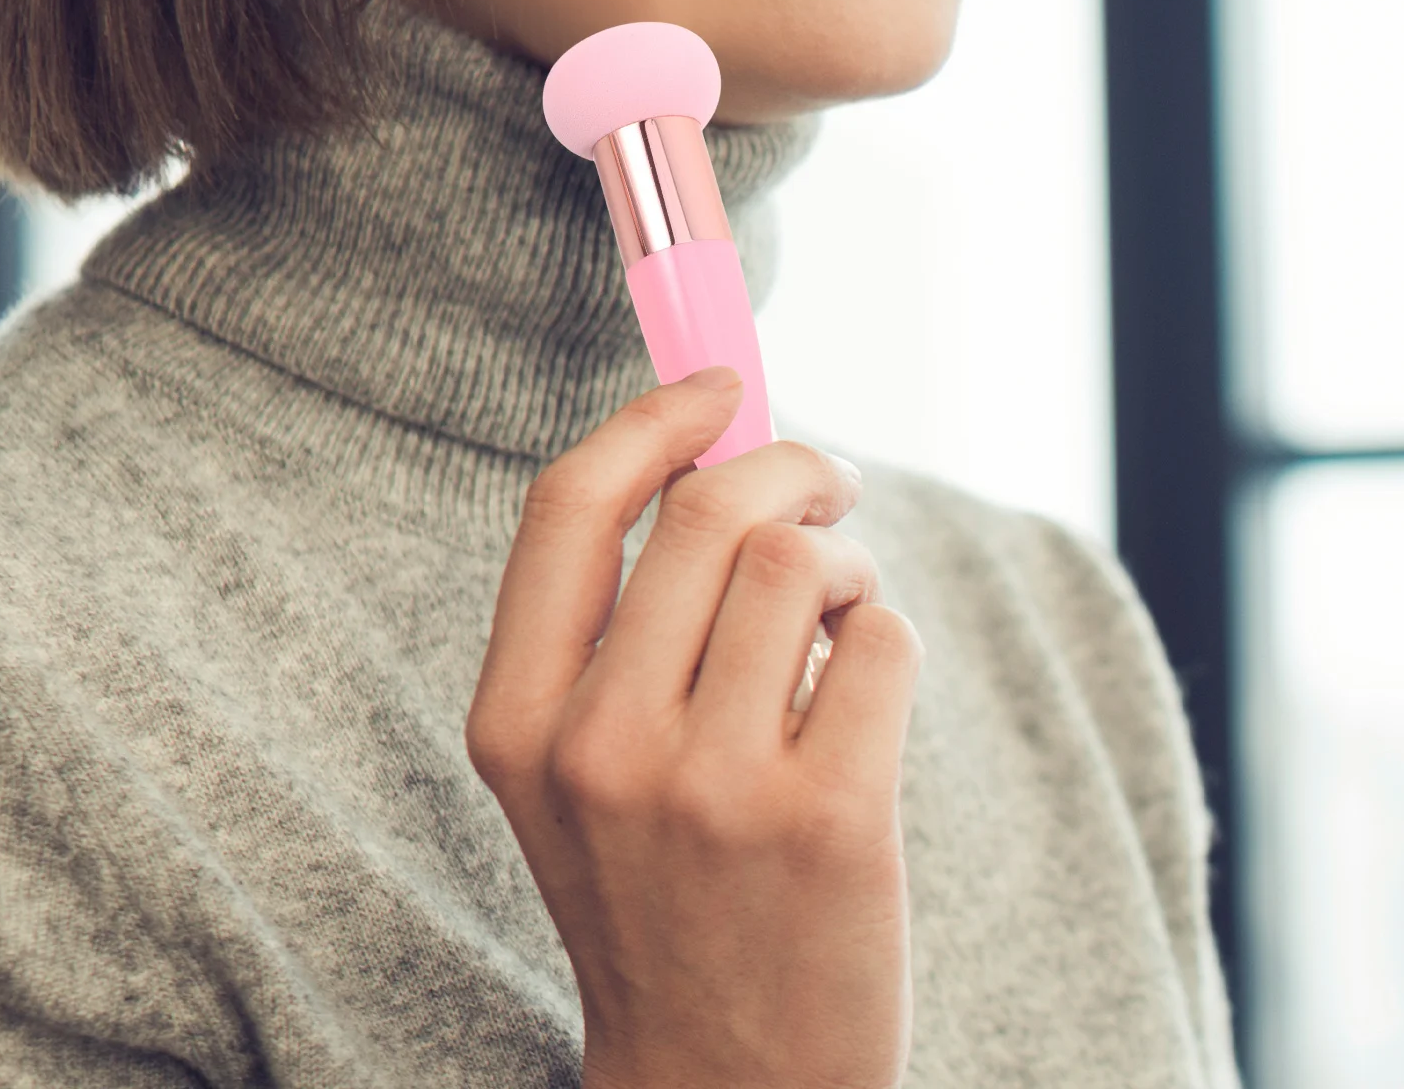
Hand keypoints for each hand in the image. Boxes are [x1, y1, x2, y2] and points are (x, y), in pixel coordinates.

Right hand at [466, 366, 923, 1088]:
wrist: (725, 1081)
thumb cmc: (662, 890)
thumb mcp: (585, 766)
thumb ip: (621, 624)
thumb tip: (718, 453)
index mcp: (516, 722)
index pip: (568, 507)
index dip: (651, 419)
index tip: (720, 384)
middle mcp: (598, 747)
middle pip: (706, 511)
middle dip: (791, 466)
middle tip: (829, 482)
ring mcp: (711, 788)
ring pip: (801, 561)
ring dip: (845, 559)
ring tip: (845, 609)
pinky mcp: (829, 821)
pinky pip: (882, 637)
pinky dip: (887, 635)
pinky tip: (864, 689)